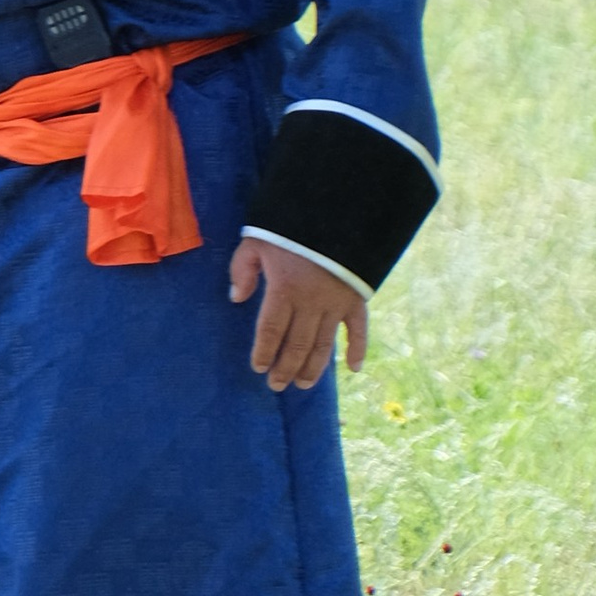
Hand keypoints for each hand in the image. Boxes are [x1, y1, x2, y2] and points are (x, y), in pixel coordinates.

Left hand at [228, 237, 366, 391]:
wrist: (336, 209)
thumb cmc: (290, 225)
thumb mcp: (257, 239)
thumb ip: (243, 269)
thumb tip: (236, 298)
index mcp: (284, 288)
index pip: (271, 330)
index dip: (264, 352)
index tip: (259, 368)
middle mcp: (311, 301)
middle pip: (297, 344)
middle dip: (286, 368)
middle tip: (277, 385)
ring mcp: (336, 302)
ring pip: (324, 344)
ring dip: (313, 367)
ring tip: (302, 384)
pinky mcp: (356, 298)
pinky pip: (359, 329)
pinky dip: (359, 349)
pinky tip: (354, 369)